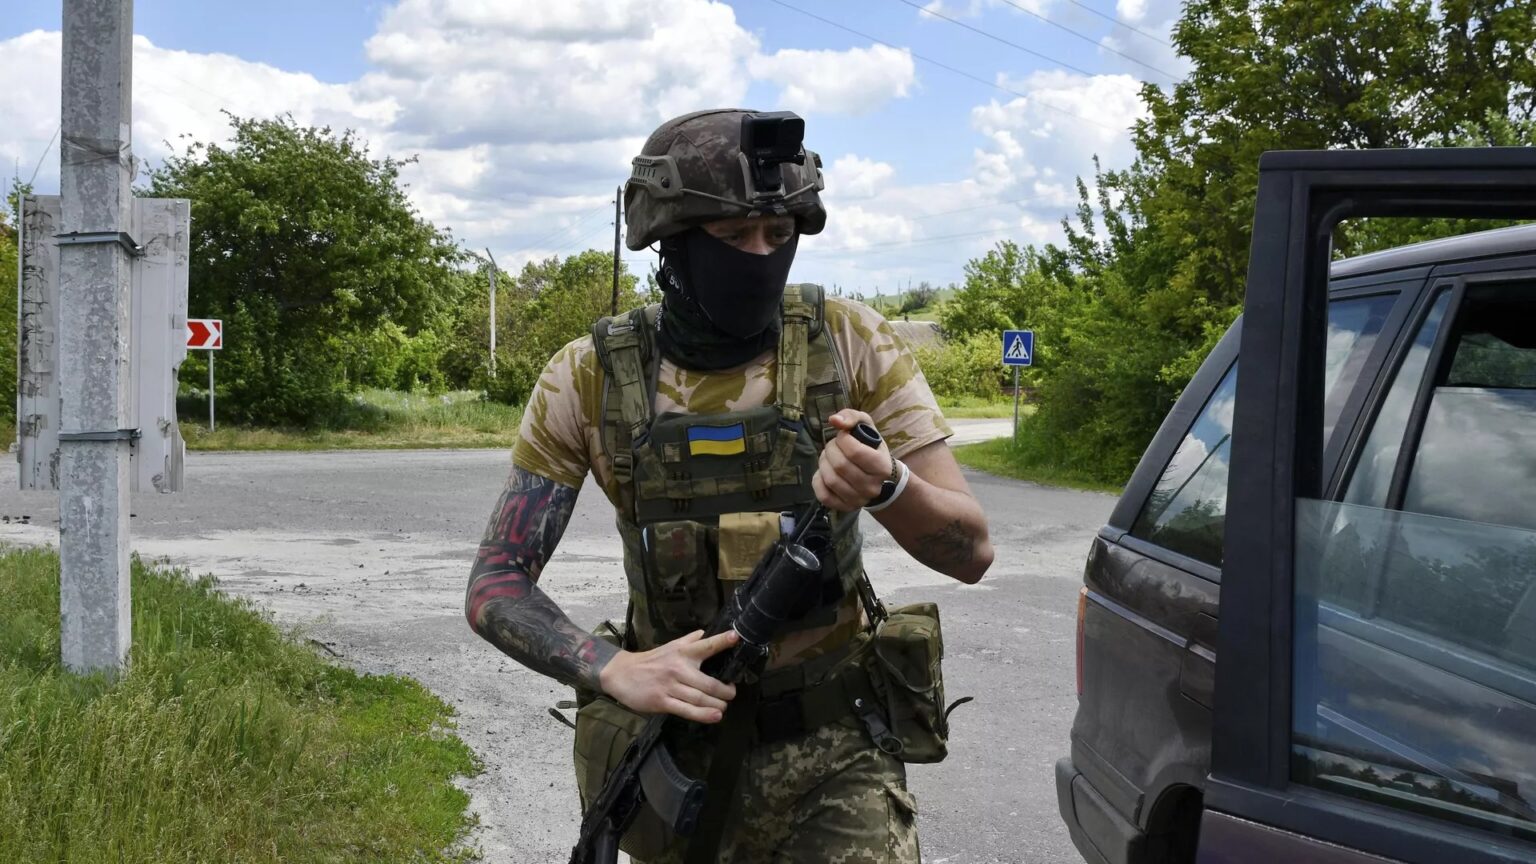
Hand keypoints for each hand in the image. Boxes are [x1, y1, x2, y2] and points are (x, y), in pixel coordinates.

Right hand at [598, 629, 739, 722]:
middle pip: (709, 683)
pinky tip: (714, 716)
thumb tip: (705, 633)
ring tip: (724, 707)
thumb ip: (689, 640)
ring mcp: (671, 686)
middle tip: (731, 693)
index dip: (722, 641)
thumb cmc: (650, 661)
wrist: (621, 673)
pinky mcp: (662, 701)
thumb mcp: (669, 646)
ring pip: (700, 698)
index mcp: (682, 653)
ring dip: (717, 705)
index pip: (706, 645)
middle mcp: (679, 668)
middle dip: (726, 691)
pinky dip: (703, 715)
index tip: (736, 637)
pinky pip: (687, 710)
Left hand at [813, 410, 893, 512]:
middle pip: (840, 465)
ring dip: (823, 463)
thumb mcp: (867, 427)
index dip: (842, 439)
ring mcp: (858, 500)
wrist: (878, 478)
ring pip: (830, 479)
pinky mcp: (845, 507)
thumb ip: (852, 417)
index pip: (855, 452)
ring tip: (828, 457)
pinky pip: (823, 495)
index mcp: (882, 466)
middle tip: (833, 446)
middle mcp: (872, 486)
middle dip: (830, 450)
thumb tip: (834, 420)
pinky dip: (818, 480)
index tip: (842, 436)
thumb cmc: (871, 448)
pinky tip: (824, 472)